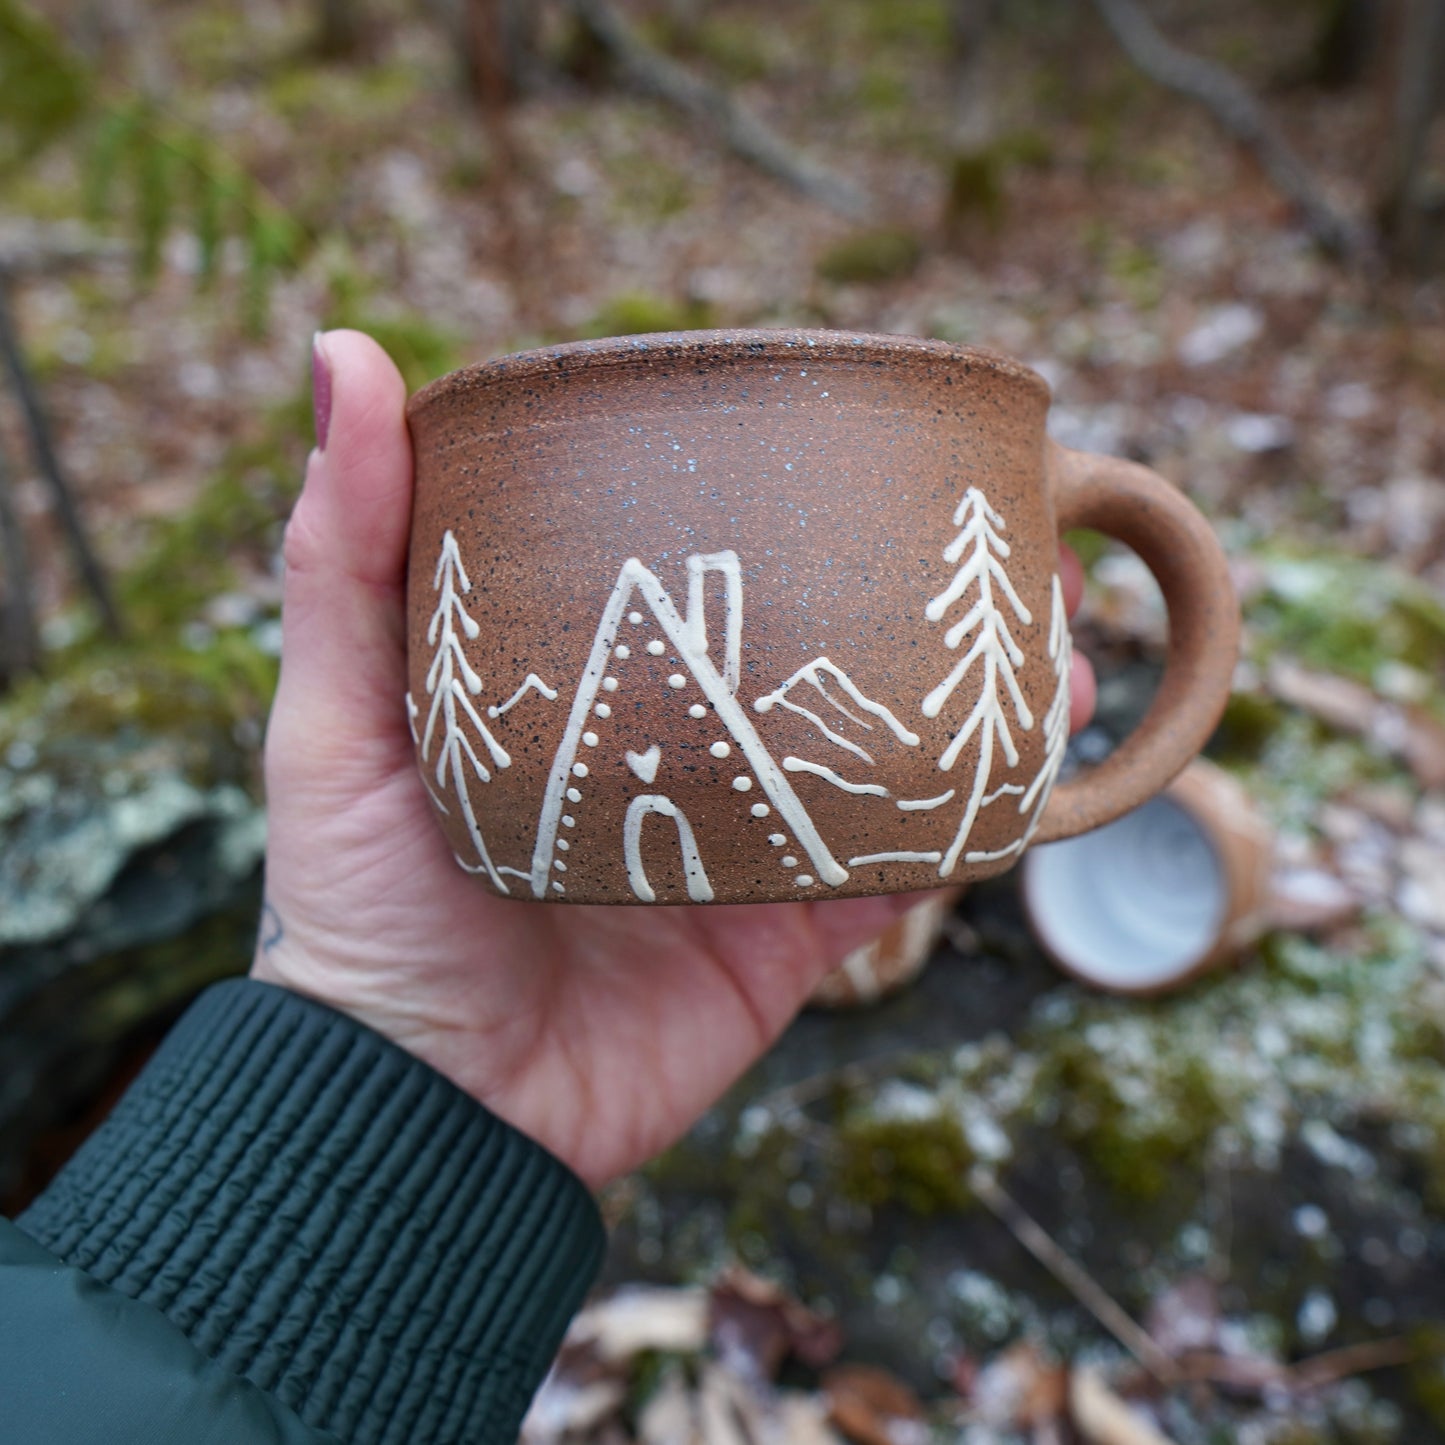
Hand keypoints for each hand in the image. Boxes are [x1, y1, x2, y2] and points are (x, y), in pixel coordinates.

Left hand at [252, 331, 1096, 1187]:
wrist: (423, 1111)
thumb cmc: (358, 910)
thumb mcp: (337, 714)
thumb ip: (344, 550)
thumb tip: (343, 348)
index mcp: (600, 682)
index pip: (719, 565)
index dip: (805, 494)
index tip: (877, 433)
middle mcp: (689, 746)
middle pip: (833, 645)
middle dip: (936, 590)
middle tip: (1019, 542)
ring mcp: (749, 838)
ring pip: (893, 748)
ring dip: (987, 695)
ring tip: (1062, 644)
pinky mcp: (789, 934)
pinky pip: (900, 868)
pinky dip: (972, 819)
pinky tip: (1034, 761)